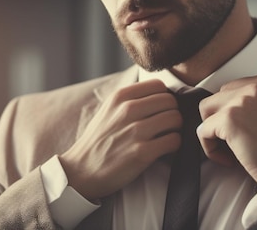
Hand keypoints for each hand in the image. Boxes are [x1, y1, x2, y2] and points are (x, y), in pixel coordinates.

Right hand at [59, 79, 180, 200]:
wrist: (81, 172)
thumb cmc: (98, 140)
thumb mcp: (108, 109)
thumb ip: (131, 98)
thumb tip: (161, 93)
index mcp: (120, 96)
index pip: (159, 85)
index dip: (164, 97)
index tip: (160, 109)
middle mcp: (128, 110)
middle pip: (170, 101)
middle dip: (171, 113)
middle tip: (165, 125)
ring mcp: (135, 131)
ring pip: (175, 118)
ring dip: (175, 129)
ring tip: (165, 136)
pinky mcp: (142, 152)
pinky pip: (174, 140)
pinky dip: (174, 144)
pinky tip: (164, 148)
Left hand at [197, 72, 256, 185]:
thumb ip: (252, 100)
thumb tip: (220, 105)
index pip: (232, 88)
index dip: (233, 112)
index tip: (245, 131)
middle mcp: (256, 84)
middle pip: (218, 97)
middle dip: (221, 120)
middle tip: (237, 142)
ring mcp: (242, 99)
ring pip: (206, 110)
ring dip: (213, 131)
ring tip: (231, 149)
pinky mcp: (229, 118)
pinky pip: (203, 131)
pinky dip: (210, 149)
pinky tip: (230, 160)